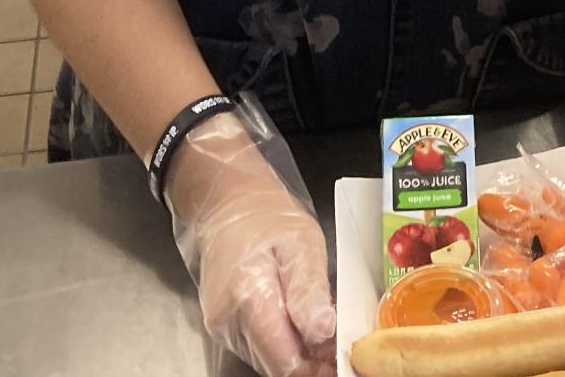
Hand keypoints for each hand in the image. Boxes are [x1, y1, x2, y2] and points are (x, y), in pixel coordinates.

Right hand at [165, 100, 336, 376]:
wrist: (225, 203)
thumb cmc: (266, 216)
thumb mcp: (302, 240)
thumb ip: (309, 288)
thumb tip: (322, 331)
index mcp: (248, 295)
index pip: (283, 358)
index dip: (316, 367)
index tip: (342, 362)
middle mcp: (228, 320)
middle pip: (276, 364)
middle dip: (311, 365)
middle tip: (342, 352)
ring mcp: (221, 326)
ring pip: (267, 360)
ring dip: (298, 357)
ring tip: (329, 341)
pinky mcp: (222, 325)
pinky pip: (257, 348)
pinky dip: (282, 346)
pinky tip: (304, 331)